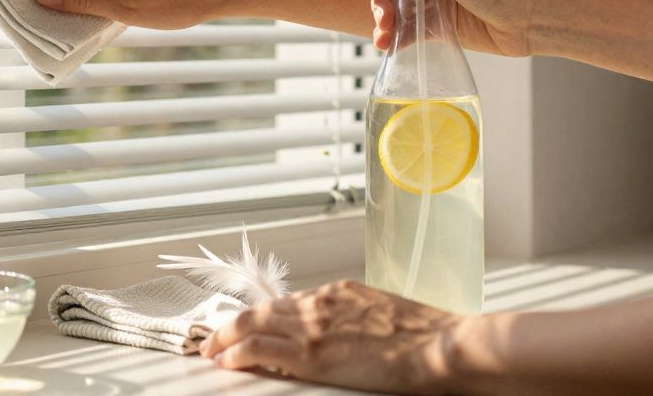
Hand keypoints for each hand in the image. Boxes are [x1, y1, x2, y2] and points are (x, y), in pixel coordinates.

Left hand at [200, 279, 462, 393]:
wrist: (442, 345)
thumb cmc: (427, 336)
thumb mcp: (384, 316)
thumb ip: (357, 320)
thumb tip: (348, 335)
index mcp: (339, 293)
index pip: (288, 303)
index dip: (263, 317)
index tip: (248, 325)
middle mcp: (321, 304)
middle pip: (263, 311)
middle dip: (234, 325)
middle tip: (214, 338)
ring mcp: (314, 327)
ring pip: (255, 325)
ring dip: (227, 337)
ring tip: (210, 349)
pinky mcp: (314, 354)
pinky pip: (263, 349)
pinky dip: (239, 352)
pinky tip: (226, 359)